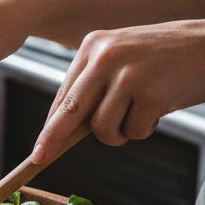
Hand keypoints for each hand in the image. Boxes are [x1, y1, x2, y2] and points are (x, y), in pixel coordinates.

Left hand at [33, 20, 204, 161]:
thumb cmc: (166, 55)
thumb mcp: (122, 54)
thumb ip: (96, 82)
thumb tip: (70, 125)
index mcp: (93, 46)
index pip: (63, 93)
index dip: (49, 124)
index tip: (38, 148)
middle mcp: (104, 58)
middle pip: (70, 111)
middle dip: (54, 139)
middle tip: (40, 158)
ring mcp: (127, 75)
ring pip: (102, 128)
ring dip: (119, 133)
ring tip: (138, 115)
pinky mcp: (151, 94)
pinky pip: (133, 132)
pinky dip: (145, 129)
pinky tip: (158, 110)